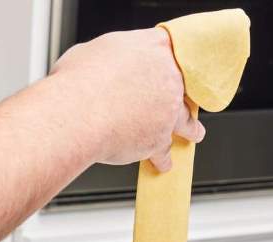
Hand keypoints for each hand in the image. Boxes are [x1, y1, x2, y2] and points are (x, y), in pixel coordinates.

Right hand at [50, 27, 204, 172]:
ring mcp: (167, 110)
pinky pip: (164, 152)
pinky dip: (161, 160)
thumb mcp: (94, 51)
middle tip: (187, 102)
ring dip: (190, 130)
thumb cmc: (79, 81)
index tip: (169, 67)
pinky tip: (162, 164)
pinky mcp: (159, 139)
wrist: (78, 113)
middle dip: (184, 96)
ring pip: (186, 121)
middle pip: (184, 86)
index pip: (172, 50)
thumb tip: (103, 65)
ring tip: (194, 134)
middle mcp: (167, 77)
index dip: (169, 61)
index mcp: (154, 48)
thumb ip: (110, 58)